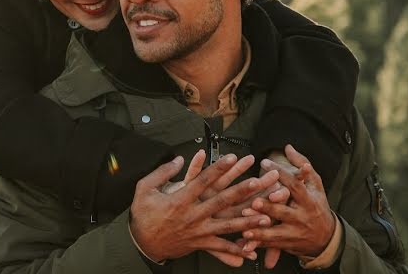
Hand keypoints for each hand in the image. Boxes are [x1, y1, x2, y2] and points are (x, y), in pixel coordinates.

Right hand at [129, 151, 278, 264]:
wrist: (141, 243)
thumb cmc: (143, 214)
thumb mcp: (145, 188)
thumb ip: (162, 172)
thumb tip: (179, 159)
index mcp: (180, 200)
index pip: (203, 180)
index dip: (218, 168)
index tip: (232, 157)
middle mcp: (192, 215)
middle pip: (221, 201)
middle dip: (241, 192)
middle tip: (258, 182)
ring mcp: (198, 231)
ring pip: (227, 225)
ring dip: (247, 220)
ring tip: (266, 216)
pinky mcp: (200, 244)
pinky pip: (221, 248)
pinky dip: (236, 250)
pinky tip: (251, 251)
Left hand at [241, 144, 336, 257]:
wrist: (326, 238)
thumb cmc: (317, 205)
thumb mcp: (316, 185)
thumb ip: (302, 165)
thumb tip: (288, 146)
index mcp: (309, 201)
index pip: (295, 186)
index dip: (281, 174)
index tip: (264, 162)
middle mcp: (301, 218)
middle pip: (284, 212)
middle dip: (270, 207)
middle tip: (255, 200)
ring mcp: (294, 233)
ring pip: (275, 231)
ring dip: (259, 227)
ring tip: (245, 221)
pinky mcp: (286, 244)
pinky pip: (269, 244)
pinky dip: (257, 242)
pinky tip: (244, 240)